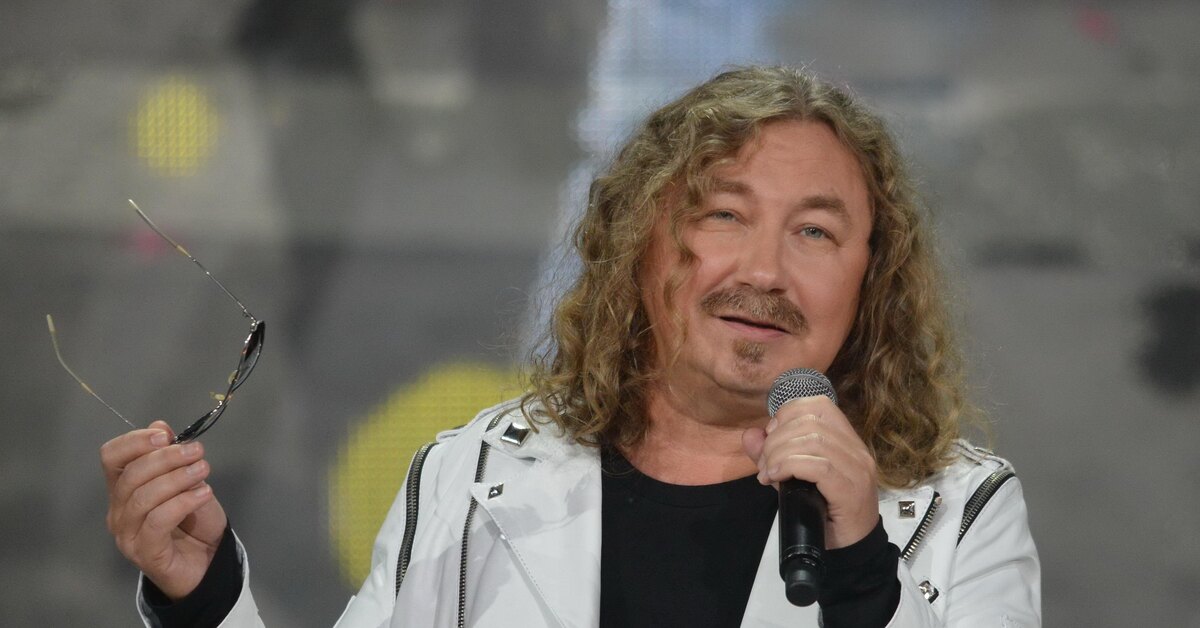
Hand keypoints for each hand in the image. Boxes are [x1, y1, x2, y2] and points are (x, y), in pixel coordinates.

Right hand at [101, 420, 227, 599]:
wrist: (208, 561)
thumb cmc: (194, 520)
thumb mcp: (188, 481)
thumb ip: (172, 458)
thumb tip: (159, 426)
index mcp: (123, 489)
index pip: (112, 458)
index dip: (135, 442)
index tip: (166, 435)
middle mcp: (118, 512)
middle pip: (130, 475)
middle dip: (165, 458)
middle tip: (197, 452)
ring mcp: (128, 535)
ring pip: (143, 498)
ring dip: (177, 478)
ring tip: (203, 471)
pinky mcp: (145, 553)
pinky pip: (158, 521)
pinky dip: (182, 502)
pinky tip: (203, 493)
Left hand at [742, 396, 878, 548]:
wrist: (850, 550)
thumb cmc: (823, 513)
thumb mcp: (791, 479)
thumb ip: (772, 455)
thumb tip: (751, 435)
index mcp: (845, 440)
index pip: (818, 405)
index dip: (787, 414)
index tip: (770, 437)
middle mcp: (856, 449)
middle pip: (810, 420)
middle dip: (776, 438)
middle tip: (764, 464)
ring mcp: (857, 468)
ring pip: (812, 440)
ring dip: (779, 454)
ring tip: (767, 474)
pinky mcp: (851, 489)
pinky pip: (818, 465)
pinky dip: (789, 466)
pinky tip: (775, 477)